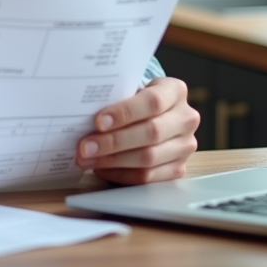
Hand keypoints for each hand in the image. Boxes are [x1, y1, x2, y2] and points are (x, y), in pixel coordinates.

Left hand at [75, 77, 198, 184]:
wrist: (156, 113)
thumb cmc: (136, 98)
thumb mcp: (130, 89)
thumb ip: (116, 97)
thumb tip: (81, 112)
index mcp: (175, 91)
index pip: (153, 102)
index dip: (125, 113)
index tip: (99, 121)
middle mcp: (186, 118)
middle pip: (151, 133)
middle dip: (113, 142)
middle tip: (85, 147)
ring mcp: (185, 146)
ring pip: (149, 158)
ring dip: (113, 161)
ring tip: (88, 159)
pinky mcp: (178, 168)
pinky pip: (148, 178)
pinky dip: (121, 174)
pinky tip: (102, 168)